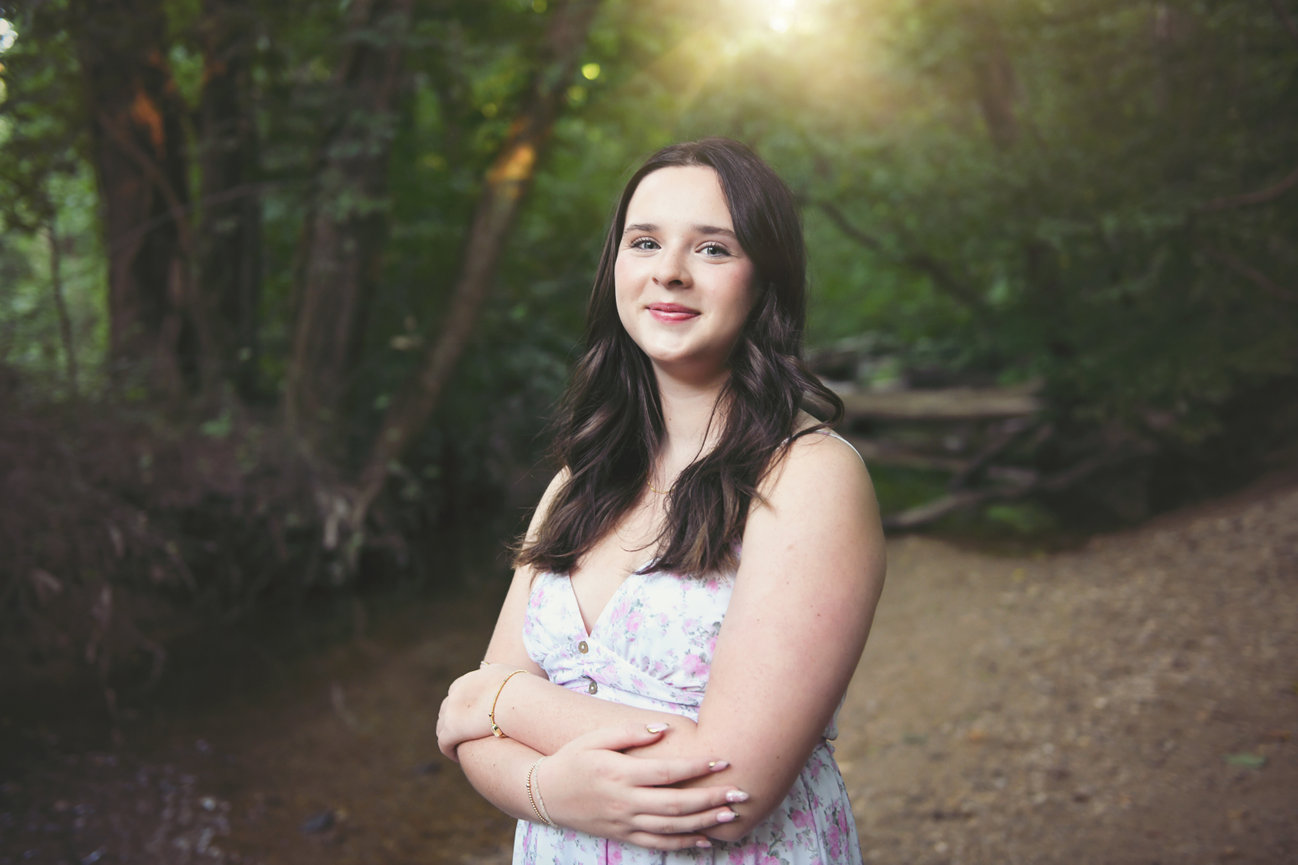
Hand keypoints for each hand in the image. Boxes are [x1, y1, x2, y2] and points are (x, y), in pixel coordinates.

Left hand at [437, 664, 521, 760]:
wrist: (514, 698)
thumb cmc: (518, 687)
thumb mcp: (504, 674)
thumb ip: (496, 675)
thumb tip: (499, 676)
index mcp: (465, 682)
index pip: (456, 694)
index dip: (462, 707)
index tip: (470, 717)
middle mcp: (454, 695)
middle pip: (446, 710)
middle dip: (453, 721)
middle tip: (464, 734)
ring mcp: (450, 712)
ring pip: (442, 727)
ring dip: (449, 737)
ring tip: (460, 747)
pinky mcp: (451, 731)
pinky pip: (444, 744)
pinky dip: (449, 750)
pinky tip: (457, 757)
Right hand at [538, 721, 747, 850]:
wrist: (545, 794)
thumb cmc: (573, 759)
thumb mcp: (596, 738)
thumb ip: (630, 732)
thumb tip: (664, 729)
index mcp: (620, 774)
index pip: (668, 772)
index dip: (698, 768)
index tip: (723, 760)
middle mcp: (625, 802)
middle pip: (677, 804)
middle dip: (712, 799)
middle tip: (741, 793)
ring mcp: (624, 823)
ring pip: (672, 827)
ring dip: (705, 823)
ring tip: (731, 815)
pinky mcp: (623, 836)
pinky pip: (658, 844)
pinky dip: (683, 844)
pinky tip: (706, 839)